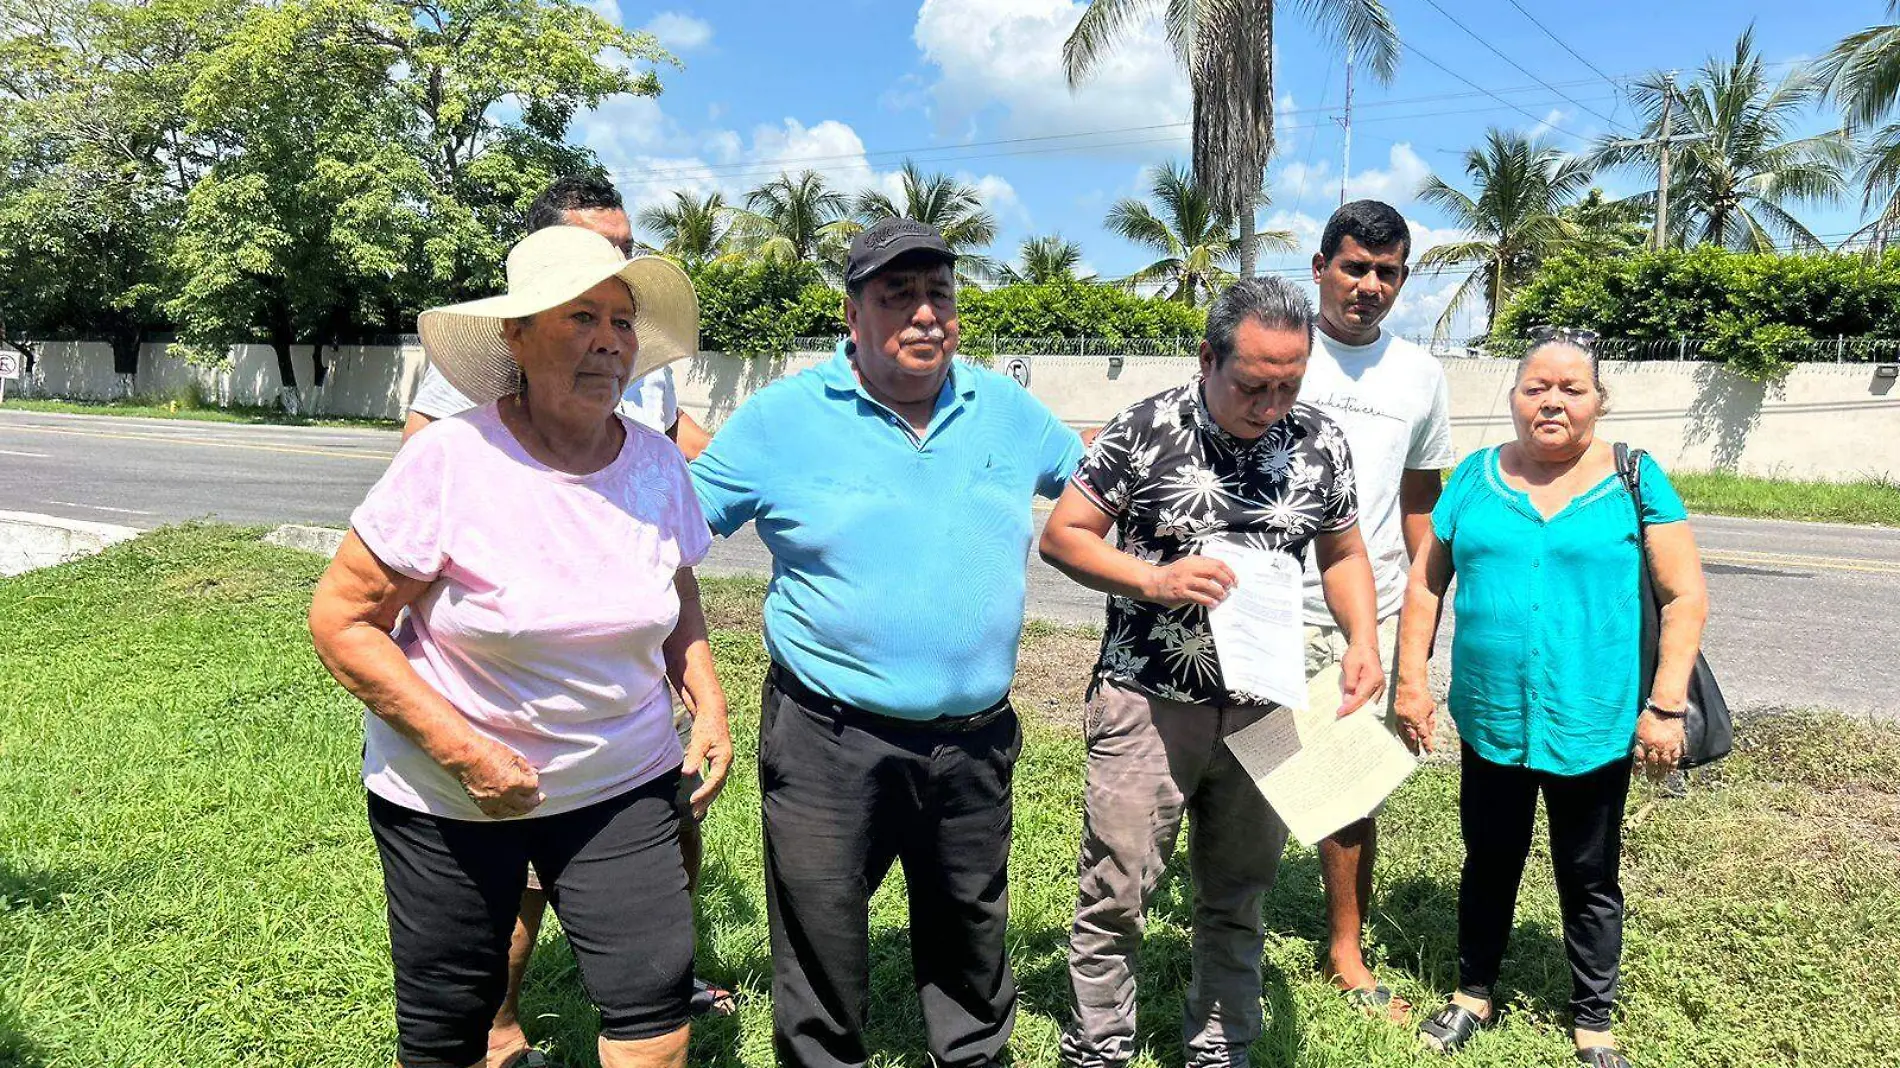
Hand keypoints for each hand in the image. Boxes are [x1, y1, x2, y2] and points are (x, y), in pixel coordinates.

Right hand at [449, 737, 542, 818]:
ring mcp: (493, 801)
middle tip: (539, 798)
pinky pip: (497, 814)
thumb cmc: (487, 751)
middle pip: (526, 804)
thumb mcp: (513, 755)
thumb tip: (532, 774)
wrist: (465, 756)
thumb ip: (525, 767)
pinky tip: (509, 810)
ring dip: (521, 809)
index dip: (535, 781)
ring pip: (512, 812)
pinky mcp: (481, 804)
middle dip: (534, 800)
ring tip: (526, 806)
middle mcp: (505, 795)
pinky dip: (505, 813)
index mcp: (514, 782)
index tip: (534, 777)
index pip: (532, 787)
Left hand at [682, 703, 732, 820]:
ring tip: (698, 811)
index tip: (693, 801)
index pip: (715, 780)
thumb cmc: (706, 725)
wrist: (713, 713)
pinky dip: (708, 790)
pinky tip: (701, 796)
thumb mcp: (699, 740)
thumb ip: (694, 756)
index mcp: (724, 758)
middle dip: (707, 800)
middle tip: (696, 814)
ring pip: (717, 785)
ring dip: (708, 798)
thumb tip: (687, 773)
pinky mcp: (718, 761)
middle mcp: (726, 762)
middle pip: (718, 786)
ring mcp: (723, 762)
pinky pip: (714, 780)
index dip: (704, 791)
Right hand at [1142, 556, 1236, 608]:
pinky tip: (1213, 604)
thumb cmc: (1174, 574)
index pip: (1217, 563)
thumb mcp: (1187, 564)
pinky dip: (1209, 601)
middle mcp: (1190, 569)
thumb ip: (1202, 567)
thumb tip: (1223, 575)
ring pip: (1208, 586)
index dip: (1229, 571)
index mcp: (1194, 560)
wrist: (1154, 582)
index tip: (1235, 579)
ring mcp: (1185, 581)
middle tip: (1230, 588)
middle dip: (1226, 581)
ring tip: (1222, 597)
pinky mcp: (1181, 593)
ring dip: (1219, 592)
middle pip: (1214, 572)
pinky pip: (1199, 597)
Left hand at [1335, 642, 1386, 718]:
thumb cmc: (1357, 654)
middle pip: (1366, 703)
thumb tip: (1348, 699)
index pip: (1361, 697)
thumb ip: (1350, 682)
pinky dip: (1360, 705)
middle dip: (1354, 711)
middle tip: (1341, 717)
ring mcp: (1380, 688)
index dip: (1350, 706)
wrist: (1366, 647)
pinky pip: (1369, 700)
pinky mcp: (1377, 689)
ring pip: (1368, 703)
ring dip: (1357, 709)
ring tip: (1345, 715)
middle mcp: (1380, 685)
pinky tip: (1351, 708)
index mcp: (1373, 679)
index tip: (1340, 712)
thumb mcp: (1349, 665)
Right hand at [1393, 679, 1436, 753]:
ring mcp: (1400, 717)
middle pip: (1411, 737)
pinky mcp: (1396, 714)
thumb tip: (1431, 734)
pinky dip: (1401, 734)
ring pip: (1403, 734)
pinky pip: (1398, 728)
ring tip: (1410, 749)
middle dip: (1414, 746)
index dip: (1426, 744)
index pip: (1423, 735)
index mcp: (1419, 718)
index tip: (1429, 751)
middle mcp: (1408, 719)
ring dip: (1407, 742)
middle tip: (1416, 754)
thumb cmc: (1423, 696)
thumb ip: (1431, 723)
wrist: (1410, 685)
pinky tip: (1403, 738)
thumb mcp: (1431, 709)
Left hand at [1632, 708, 1686, 776]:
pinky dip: (1673, 767)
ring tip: (1659, 779)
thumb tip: (1636, 751)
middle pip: (1652, 764)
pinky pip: (1675, 758)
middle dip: (1650, 773)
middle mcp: (1654, 747)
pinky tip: (1672, 772)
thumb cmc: (1649, 716)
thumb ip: (1638, 741)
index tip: (1636, 775)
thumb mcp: (1639, 729)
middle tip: (1650, 781)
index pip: (1639, 759)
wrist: (1665, 709)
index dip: (1637, 768)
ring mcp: (1666, 747)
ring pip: (1664, 764)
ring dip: (1661, 773)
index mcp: (1643, 742)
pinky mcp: (1677, 745)